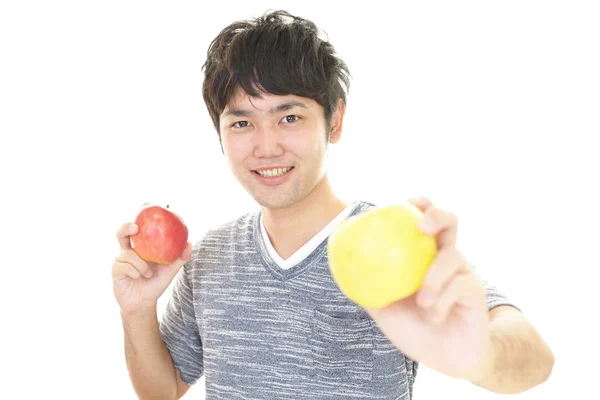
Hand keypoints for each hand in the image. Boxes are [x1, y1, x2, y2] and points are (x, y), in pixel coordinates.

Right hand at [112, 222, 191, 315]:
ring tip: (149, 273)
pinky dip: (136, 271)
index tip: (146, 203)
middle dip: (126, 226)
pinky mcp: (115, 270)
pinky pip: (124, 266)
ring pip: (127, 253)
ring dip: (140, 264)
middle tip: (136, 227)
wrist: (144, 303)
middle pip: (121, 232)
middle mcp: (128, 250)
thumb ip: (179, 257)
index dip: (139, 214)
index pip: (137, 227)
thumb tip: (189, 243)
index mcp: (140, 246)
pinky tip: (140, 277)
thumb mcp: (170, 270)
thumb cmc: (156, 283)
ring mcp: (120, 259)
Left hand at [365, 196, 489, 381]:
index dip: (421, 205)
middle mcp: (446, 259)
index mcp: (425, 257)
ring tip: (421, 301)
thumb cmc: (414, 329)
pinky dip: (442, 301)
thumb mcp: (385, 308)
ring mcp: (463, 273)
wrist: (445, 358)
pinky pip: (460, 286)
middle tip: (421, 226)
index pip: (426, 222)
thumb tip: (341, 271)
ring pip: (453, 257)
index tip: (408, 200)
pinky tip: (433, 316)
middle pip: (450, 223)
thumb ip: (367, 288)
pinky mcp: (476, 291)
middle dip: (437, 216)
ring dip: (433, 278)